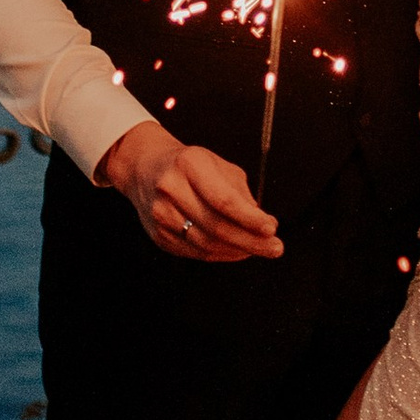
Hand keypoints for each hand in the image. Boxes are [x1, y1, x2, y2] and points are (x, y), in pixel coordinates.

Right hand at [99, 120, 281, 262]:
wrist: (145, 169)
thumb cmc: (189, 166)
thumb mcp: (218, 165)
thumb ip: (241, 194)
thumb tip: (263, 224)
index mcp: (190, 164)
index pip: (223, 199)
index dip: (249, 218)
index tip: (271, 228)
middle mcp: (171, 188)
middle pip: (216, 226)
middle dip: (251, 241)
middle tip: (274, 247)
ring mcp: (161, 214)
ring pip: (206, 244)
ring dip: (237, 251)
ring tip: (258, 249)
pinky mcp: (158, 235)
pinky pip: (195, 253)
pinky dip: (220, 255)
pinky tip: (235, 251)